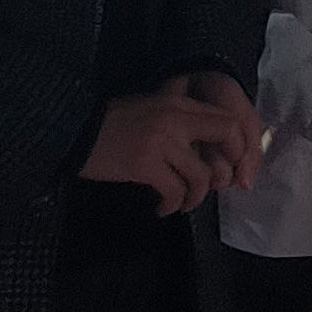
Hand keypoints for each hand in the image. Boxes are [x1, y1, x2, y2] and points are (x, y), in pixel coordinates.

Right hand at [81, 72, 265, 211]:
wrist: (74, 131)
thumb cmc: (111, 124)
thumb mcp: (150, 110)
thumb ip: (180, 122)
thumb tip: (208, 149)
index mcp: (178, 104)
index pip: (227, 119)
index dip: (236, 144)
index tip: (227, 164)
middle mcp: (175, 118)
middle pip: (227, 137)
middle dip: (228, 167)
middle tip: (215, 187)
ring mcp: (161, 141)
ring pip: (201, 176)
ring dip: (194, 197)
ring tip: (181, 203)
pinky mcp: (145, 164)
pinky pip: (174, 191)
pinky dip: (172, 205)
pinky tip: (161, 208)